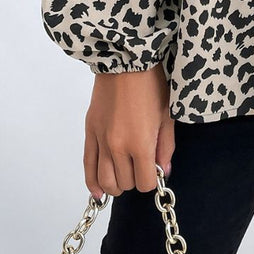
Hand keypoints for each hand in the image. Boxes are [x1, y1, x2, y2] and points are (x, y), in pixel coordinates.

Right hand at [84, 61, 174, 198]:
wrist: (125, 61)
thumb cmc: (151, 84)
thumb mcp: (166, 115)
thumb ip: (165, 147)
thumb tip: (164, 171)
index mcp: (140, 143)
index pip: (145, 183)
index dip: (152, 179)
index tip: (154, 169)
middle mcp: (118, 146)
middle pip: (125, 183)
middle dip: (135, 178)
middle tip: (142, 164)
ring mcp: (101, 141)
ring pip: (105, 181)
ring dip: (117, 183)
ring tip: (125, 173)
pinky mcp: (90, 132)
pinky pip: (87, 167)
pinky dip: (93, 184)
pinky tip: (99, 193)